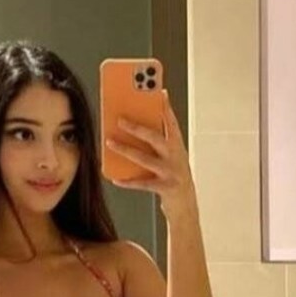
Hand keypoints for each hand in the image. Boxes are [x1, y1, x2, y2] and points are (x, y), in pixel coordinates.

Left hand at [106, 91, 197, 221]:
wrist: (185, 204)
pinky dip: (128, 181)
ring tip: (109, 142)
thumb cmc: (173, 176)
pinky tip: (115, 178)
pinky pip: (142, 183)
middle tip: (119, 119)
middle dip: (136, 127)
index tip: (156, 91)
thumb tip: (134, 124)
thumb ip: (158, 141)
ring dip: (125, 149)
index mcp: (177, 145)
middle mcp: (176, 156)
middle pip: (155, 137)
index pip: (170, 122)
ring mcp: (171, 172)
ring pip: (145, 158)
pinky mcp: (165, 187)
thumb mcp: (170, 156)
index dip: (164, 106)